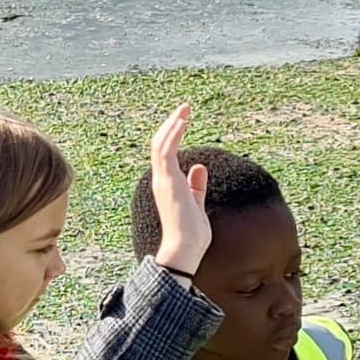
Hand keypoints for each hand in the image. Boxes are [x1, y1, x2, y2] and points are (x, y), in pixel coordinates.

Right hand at [144, 103, 212, 276]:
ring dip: (172, 125)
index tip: (184, 119)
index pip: (165, 153)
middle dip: (171, 124)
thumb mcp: (196, 203)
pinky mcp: (168, 182)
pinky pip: (166, 152)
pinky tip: (181, 122)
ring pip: (160, 145)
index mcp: (167, 184)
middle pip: (160, 144)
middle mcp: (161, 180)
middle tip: (185, 108)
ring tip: (184, 110)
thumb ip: (196, 185)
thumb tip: (199, 167)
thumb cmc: (191, 233)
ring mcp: (163, 181)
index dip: (173, 134)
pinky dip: (172, 135)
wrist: (185, 251)